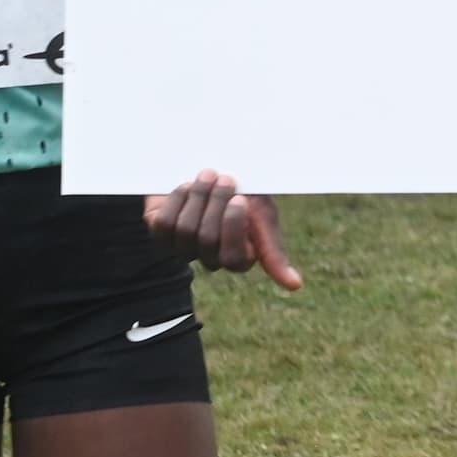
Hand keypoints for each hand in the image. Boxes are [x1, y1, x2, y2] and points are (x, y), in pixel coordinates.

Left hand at [144, 171, 302, 290]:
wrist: (213, 169)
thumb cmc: (245, 193)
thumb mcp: (264, 217)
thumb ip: (274, 250)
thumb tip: (295, 286)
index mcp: (239, 258)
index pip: (233, 259)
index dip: (233, 227)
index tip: (241, 199)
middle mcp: (209, 258)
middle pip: (207, 239)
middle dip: (216, 202)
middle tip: (225, 178)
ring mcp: (183, 248)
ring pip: (185, 230)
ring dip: (197, 196)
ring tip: (207, 175)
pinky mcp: (161, 233)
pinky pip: (163, 224)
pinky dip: (176, 199)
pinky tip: (186, 186)